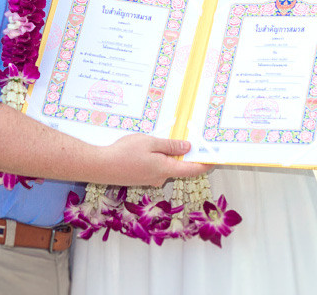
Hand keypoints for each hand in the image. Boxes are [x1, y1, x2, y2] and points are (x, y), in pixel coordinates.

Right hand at [95, 134, 210, 187]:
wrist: (101, 166)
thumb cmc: (125, 153)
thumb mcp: (150, 142)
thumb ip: (170, 145)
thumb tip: (188, 147)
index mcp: (166, 169)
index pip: (193, 169)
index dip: (205, 164)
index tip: (215, 158)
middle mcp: (160, 177)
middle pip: (179, 166)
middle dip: (183, 154)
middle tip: (185, 137)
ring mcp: (150, 179)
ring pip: (165, 166)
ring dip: (166, 154)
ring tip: (157, 139)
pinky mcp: (140, 178)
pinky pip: (154, 167)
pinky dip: (155, 158)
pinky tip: (143, 148)